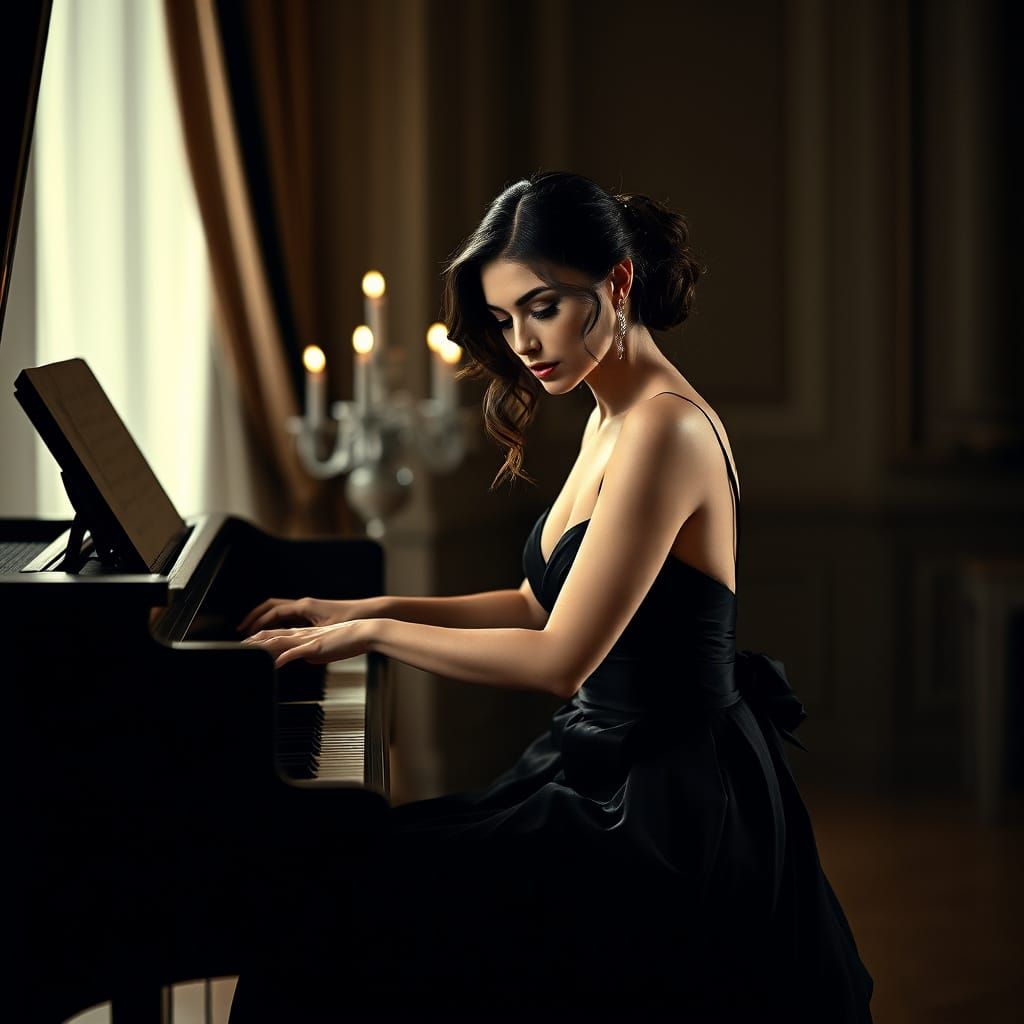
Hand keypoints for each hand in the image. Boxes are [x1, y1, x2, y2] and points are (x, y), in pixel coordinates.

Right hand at [236, 597, 366, 636]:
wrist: (371, 619)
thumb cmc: (351, 624)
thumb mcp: (324, 639)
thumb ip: (303, 647)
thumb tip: (286, 657)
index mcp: (304, 607)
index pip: (273, 611)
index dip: (257, 621)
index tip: (246, 631)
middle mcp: (306, 606)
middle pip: (273, 608)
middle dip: (257, 617)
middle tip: (243, 629)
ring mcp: (311, 611)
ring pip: (283, 612)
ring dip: (269, 620)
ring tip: (256, 633)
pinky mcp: (317, 617)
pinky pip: (294, 618)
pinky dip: (282, 624)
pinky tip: (279, 635)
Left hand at [240, 619, 369, 668]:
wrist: (363, 632)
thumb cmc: (346, 641)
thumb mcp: (322, 649)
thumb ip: (307, 653)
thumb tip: (299, 659)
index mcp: (301, 633)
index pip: (272, 634)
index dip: (256, 639)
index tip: (243, 646)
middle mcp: (300, 634)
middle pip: (269, 635)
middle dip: (250, 642)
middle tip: (234, 649)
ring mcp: (306, 639)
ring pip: (278, 640)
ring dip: (260, 648)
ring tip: (246, 653)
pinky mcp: (315, 646)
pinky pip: (295, 652)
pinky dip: (283, 658)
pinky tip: (274, 664)